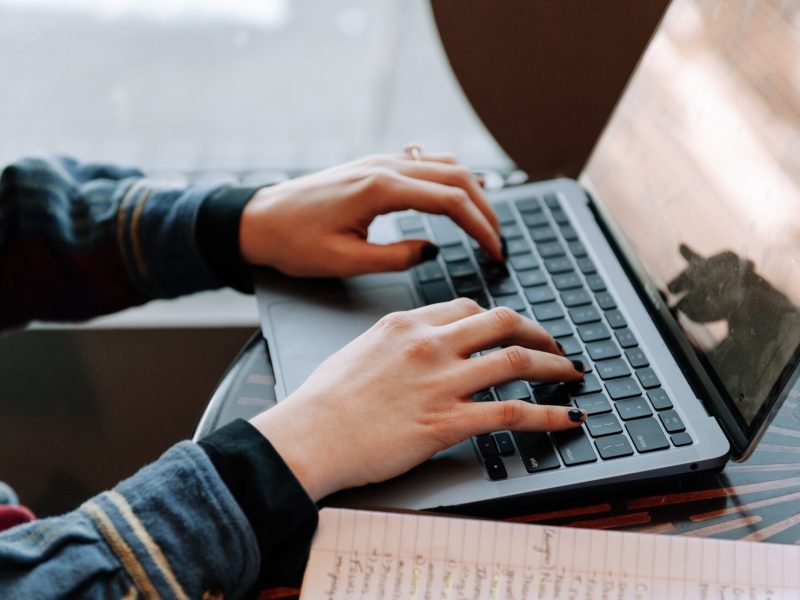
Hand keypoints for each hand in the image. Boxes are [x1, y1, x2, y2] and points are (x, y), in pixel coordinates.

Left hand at [239, 154, 502, 277]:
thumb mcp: (345, 261)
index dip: (481, 228)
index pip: (451, 201)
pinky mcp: (374, 166)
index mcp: (381, 189)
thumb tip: (431, 250)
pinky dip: (449, 178)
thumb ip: (396, 258)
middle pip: (457, 177)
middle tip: (498, 243)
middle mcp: (385, 166)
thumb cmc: (294, 243)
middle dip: (486, 210)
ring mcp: (380, 161)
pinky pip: (425, 162)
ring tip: (484, 224)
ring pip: (444, 164)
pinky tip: (457, 195)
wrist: (258, 220)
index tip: (496, 252)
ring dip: (471, 191)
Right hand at [250, 299, 585, 500]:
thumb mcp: (359, 351)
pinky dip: (548, 414)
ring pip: (516, 361)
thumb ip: (396, 343)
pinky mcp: (448, 421)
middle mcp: (430, 344)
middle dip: (536, 332)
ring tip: (571, 373)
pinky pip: (512, 412)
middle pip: (501, 322)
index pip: (466, 308)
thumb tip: (416, 348)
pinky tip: (567, 417)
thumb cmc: (324, 400)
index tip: (508, 329)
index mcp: (406, 324)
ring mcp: (442, 381)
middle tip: (553, 345)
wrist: (309, 435)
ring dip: (553, 366)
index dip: (496, 319)